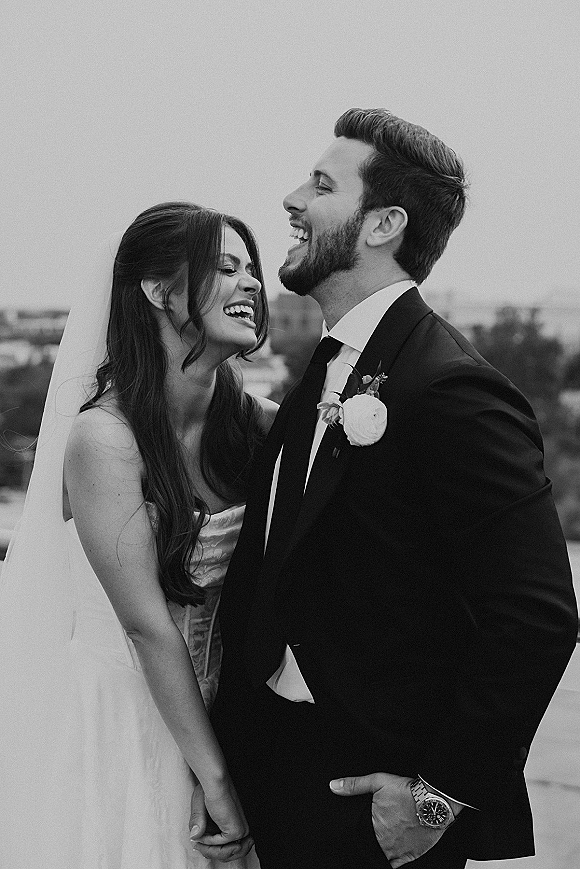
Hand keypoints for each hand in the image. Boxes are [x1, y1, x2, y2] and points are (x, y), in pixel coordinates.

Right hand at [189, 776, 253, 862]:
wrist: (213, 783)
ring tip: (200, 840)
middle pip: (226, 856)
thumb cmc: (207, 792)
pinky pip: (220, 845)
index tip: (198, 845)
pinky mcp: (237, 832)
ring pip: (224, 854)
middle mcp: (238, 831)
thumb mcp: (199, 813)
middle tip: (198, 845)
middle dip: (209, 853)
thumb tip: (195, 837)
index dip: (210, 852)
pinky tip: (204, 831)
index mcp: (231, 828)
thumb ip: (198, 826)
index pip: (225, 851)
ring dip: (208, 850)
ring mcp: (239, 832)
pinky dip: (209, 841)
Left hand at [330, 772, 444, 867]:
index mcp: (374, 826)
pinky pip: (396, 865)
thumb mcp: (377, 782)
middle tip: (374, 834)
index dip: (359, 835)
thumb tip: (334, 786)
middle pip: (371, 848)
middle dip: (370, 842)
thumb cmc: (407, 791)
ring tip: (382, 843)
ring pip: (383, 857)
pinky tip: (391, 855)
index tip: (360, 832)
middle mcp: (384, 842)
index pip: (360, 837)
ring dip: (381, 851)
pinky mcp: (411, 855)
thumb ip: (354, 785)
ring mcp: (398, 851)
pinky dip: (392, 861)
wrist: (434, 801)